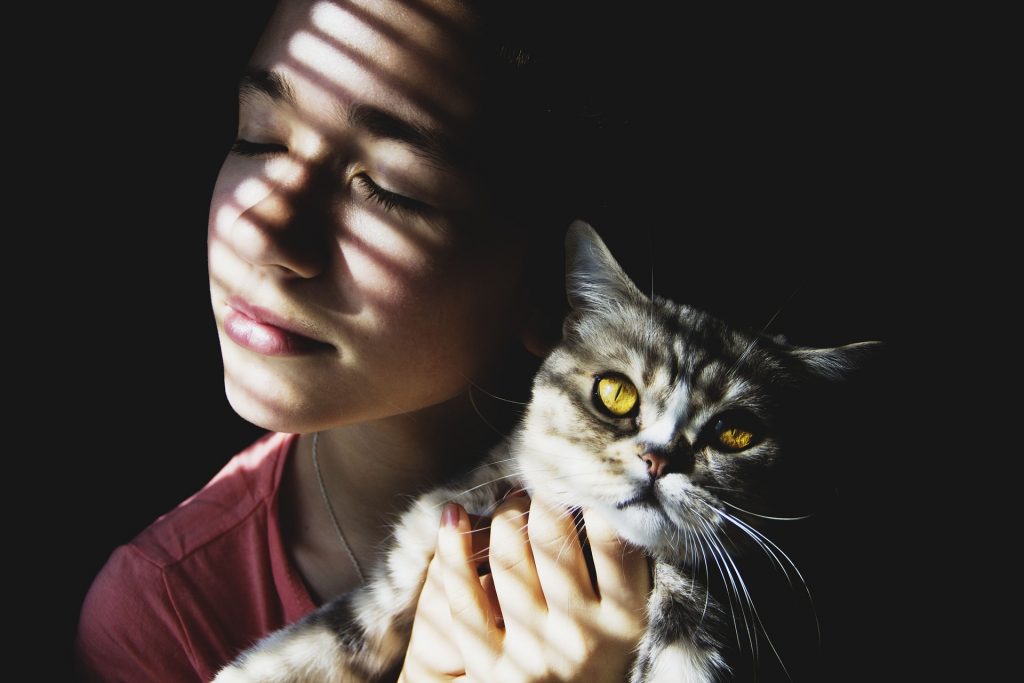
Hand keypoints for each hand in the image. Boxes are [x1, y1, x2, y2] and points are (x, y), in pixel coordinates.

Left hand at [398, 492, 649, 681]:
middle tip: (541, 478)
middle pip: (553, 537)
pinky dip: (452, 550)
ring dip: (504, 514)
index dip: (595, 490)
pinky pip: (462, 598)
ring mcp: (534, 653)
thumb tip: (608, 486)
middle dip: (543, 494)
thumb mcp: (628, 620)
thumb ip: (623, 566)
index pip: (613, 538)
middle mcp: (582, 638)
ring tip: (512, 499)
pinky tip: (452, 517)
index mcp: (625, 622)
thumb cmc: (601, 659)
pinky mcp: (491, 669)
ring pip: (507, 557)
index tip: (581, 464)